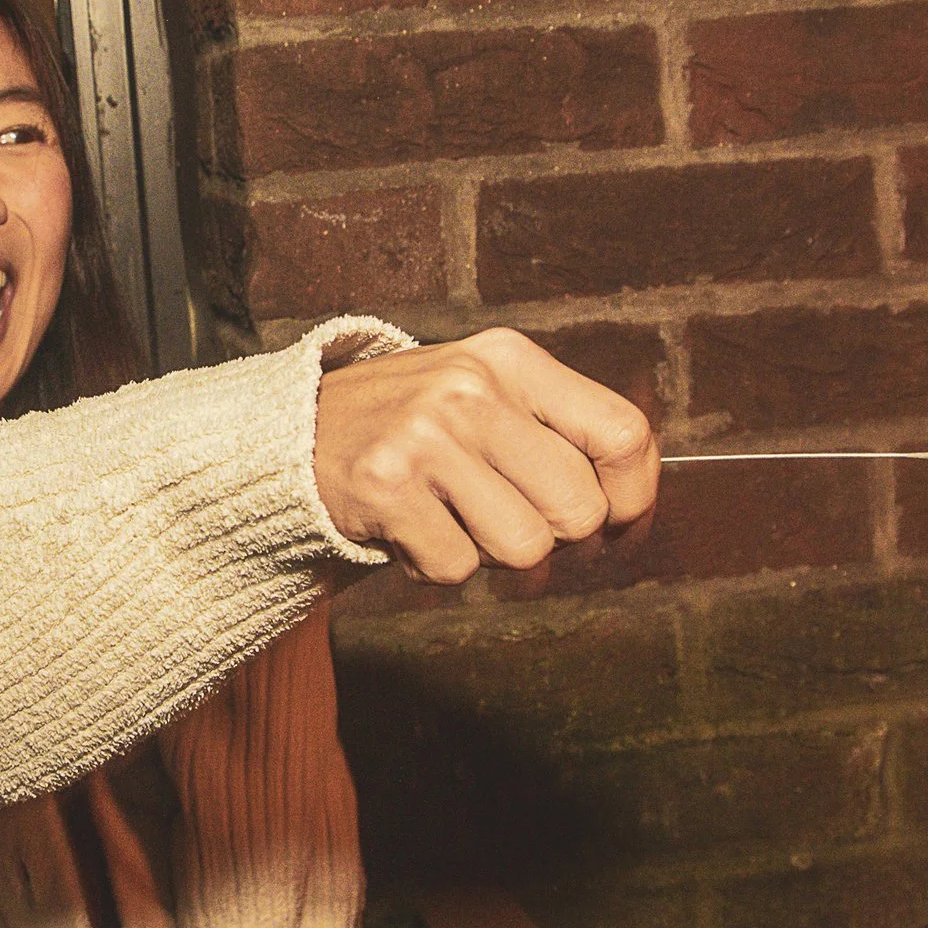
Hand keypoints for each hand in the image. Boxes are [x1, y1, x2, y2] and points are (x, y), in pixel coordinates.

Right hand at [314, 328, 657, 583]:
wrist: (295, 434)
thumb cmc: (413, 426)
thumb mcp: (486, 394)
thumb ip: (558, 431)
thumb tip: (630, 507)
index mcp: (509, 359)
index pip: (623, 433)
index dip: (632, 494)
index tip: (612, 518)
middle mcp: (471, 389)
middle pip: (578, 508)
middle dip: (551, 533)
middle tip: (506, 516)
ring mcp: (425, 436)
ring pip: (524, 548)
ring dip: (491, 553)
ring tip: (452, 516)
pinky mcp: (385, 487)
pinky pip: (457, 568)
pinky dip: (437, 565)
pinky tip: (411, 527)